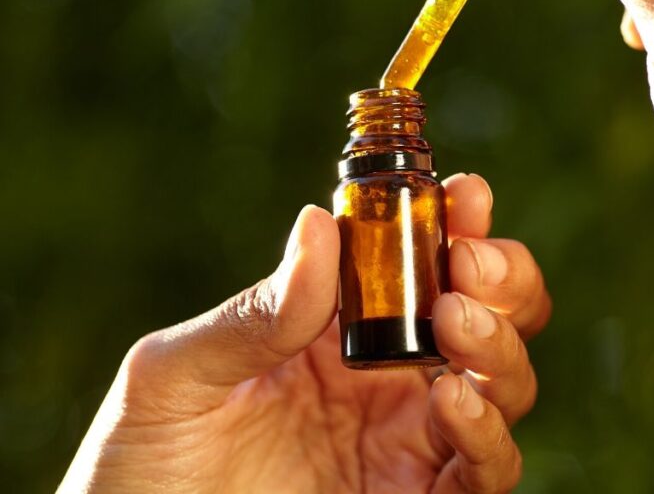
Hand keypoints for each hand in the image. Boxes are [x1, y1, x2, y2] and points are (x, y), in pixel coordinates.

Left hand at [59, 173, 549, 493]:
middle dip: (504, 277)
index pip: (421, 261)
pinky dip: (488, 433)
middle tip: (469, 265)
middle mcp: (391, 379)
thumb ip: (254, 313)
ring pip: (506, 383)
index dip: (457, 221)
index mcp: (339, 328)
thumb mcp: (176, 378)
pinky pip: (485, 472)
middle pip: (492, 313)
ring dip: (499, 345)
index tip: (464, 194)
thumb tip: (318, 223)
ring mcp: (410, 444)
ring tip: (453, 323)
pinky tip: (452, 401)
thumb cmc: (140, 467)